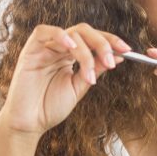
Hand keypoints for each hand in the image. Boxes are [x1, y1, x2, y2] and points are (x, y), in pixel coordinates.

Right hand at [0, 23, 131, 136]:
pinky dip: (60, 35)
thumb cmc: (49, 108)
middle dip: (103, 43)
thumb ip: (94, 70)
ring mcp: (44, 48)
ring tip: (90, 73)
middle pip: (85, 31)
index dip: (111, 41)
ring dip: (86, 51)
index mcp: (70, 56)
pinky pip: (44, 32)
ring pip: (71, 33)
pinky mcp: (30, 51)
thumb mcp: (79, 88)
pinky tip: (71, 47)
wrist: (29, 124)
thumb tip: (117, 56)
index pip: (93, 39)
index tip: (128, 51)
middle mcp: (58, 48)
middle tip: (112, 62)